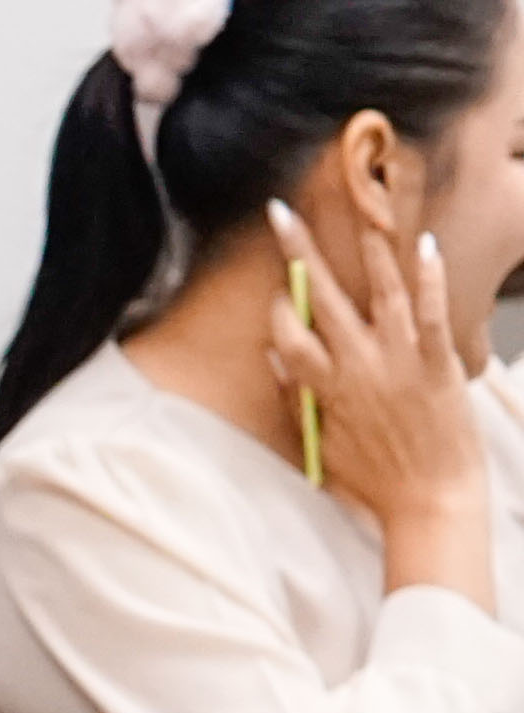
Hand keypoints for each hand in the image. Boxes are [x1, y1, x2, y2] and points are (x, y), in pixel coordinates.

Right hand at [268, 190, 496, 606]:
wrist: (432, 500)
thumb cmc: (375, 482)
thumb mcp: (321, 446)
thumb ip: (296, 400)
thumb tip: (275, 360)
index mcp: (324, 389)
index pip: (287, 335)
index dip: (279, 309)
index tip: (279, 294)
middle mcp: (357, 366)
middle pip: (322, 298)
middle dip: (298, 252)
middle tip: (282, 214)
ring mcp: (398, 361)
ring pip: (380, 292)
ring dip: (368, 249)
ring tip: (362, 212)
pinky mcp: (437, 362)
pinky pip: (432, 311)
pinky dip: (428, 276)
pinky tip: (424, 244)